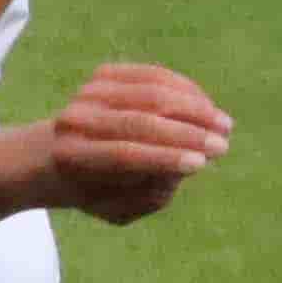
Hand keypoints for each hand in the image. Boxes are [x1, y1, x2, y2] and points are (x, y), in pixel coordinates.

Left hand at [37, 64, 231, 226]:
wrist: (56, 156)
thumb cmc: (97, 191)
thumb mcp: (119, 208)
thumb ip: (148, 194)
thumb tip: (183, 164)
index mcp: (73, 158)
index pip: (124, 155)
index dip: (165, 158)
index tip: (201, 164)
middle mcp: (75, 121)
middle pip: (140, 122)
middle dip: (187, 134)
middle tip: (222, 147)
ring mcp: (88, 93)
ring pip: (153, 94)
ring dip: (195, 109)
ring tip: (225, 126)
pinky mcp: (104, 74)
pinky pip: (155, 76)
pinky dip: (186, 90)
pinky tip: (208, 108)